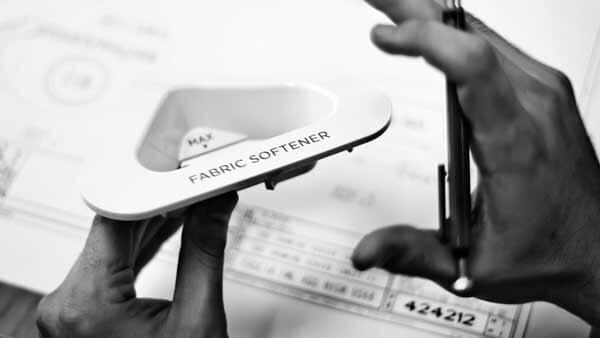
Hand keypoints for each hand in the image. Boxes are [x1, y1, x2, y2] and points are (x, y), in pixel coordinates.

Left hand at [35, 192, 237, 337]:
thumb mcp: (197, 323)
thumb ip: (205, 254)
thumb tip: (215, 207)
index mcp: (86, 305)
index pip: (118, 218)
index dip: (155, 186)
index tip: (184, 172)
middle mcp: (67, 304)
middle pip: (115, 226)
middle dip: (162, 200)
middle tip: (198, 183)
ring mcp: (72, 308)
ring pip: (114, 241)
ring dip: (156, 219)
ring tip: (193, 199)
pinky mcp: (84, 310)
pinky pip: (114, 262)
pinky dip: (144, 243)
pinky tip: (171, 223)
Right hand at [351, 0, 599, 325]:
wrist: (599, 250)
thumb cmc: (548, 251)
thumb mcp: (472, 266)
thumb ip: (412, 254)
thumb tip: (365, 251)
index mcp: (517, 143)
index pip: (472, 67)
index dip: (424, 40)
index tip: (382, 36)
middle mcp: (536, 106)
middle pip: (471, 35)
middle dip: (415, 11)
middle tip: (377, 0)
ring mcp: (544, 93)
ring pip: (483, 33)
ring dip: (435, 18)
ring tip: (397, 11)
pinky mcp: (544, 91)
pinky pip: (496, 45)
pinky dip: (458, 32)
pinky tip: (438, 31)